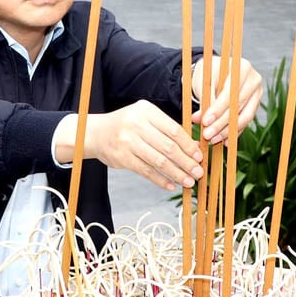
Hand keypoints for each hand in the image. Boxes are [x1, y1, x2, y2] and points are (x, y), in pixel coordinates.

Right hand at [65, 100, 204, 191]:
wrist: (96, 133)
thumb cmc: (126, 125)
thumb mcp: (145, 118)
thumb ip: (166, 129)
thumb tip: (193, 147)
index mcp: (147, 111)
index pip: (174, 130)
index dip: (189, 145)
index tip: (199, 156)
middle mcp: (136, 124)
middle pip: (168, 147)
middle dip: (186, 162)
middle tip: (199, 172)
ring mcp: (128, 142)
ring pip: (159, 161)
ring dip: (177, 173)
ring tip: (189, 181)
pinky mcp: (122, 158)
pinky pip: (146, 171)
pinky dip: (160, 180)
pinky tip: (171, 185)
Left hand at [190, 56, 262, 143]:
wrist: (216, 70)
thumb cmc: (208, 73)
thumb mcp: (203, 81)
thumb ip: (203, 99)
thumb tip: (198, 119)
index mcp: (241, 68)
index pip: (230, 92)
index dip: (217, 109)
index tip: (205, 122)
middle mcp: (253, 79)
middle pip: (238, 106)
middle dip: (221, 123)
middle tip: (207, 135)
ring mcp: (257, 93)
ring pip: (244, 116)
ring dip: (228, 131)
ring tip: (214, 140)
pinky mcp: (256, 104)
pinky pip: (246, 121)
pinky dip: (234, 132)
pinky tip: (224, 141)